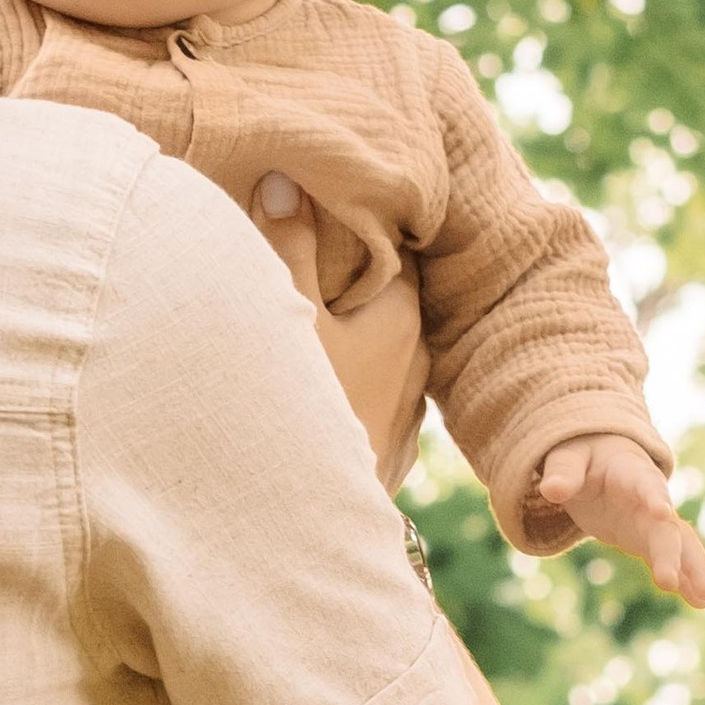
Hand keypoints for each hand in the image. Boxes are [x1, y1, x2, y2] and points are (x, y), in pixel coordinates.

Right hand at [251, 173, 427, 485]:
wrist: (303, 524)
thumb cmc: (296, 406)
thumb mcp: (286, 314)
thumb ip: (286, 245)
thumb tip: (286, 179)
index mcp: (402, 320)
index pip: (396, 251)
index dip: (365, 227)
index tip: (334, 207)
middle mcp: (418, 363)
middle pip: (389, 303)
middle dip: (355, 282)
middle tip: (310, 256)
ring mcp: (405, 414)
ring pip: (381, 355)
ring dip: (354, 337)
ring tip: (311, 320)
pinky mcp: (384, 455)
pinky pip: (370, 398)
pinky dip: (350, 381)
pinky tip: (318, 385)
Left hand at [537, 432, 704, 608]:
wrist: (601, 459)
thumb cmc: (583, 456)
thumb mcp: (567, 457)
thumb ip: (563, 472)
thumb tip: (552, 490)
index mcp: (630, 471)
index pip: (645, 484)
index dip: (654, 496)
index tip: (662, 513)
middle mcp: (650, 498)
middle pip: (664, 526)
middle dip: (670, 553)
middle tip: (668, 581)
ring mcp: (653, 520)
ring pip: (677, 545)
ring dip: (692, 569)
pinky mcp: (649, 538)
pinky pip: (670, 559)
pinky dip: (685, 578)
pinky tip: (700, 602)